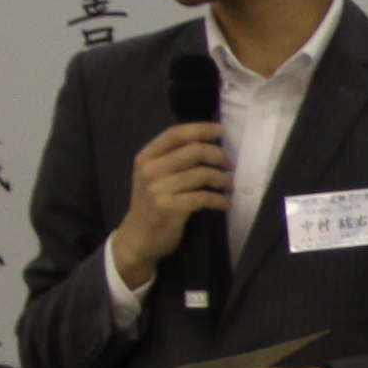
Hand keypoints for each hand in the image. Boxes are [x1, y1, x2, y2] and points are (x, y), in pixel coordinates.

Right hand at [107, 121, 230, 284]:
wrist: (138, 238)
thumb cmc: (151, 204)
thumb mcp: (153, 176)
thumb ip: (172, 159)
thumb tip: (207, 143)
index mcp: (146, 157)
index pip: (175, 134)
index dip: (200, 129)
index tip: (221, 130)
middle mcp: (150, 170)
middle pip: (194, 151)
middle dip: (218, 156)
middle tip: (229, 165)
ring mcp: (159, 189)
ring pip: (202, 174)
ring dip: (223, 180)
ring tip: (228, 187)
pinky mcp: (170, 208)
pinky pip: (204, 198)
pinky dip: (220, 200)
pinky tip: (224, 204)